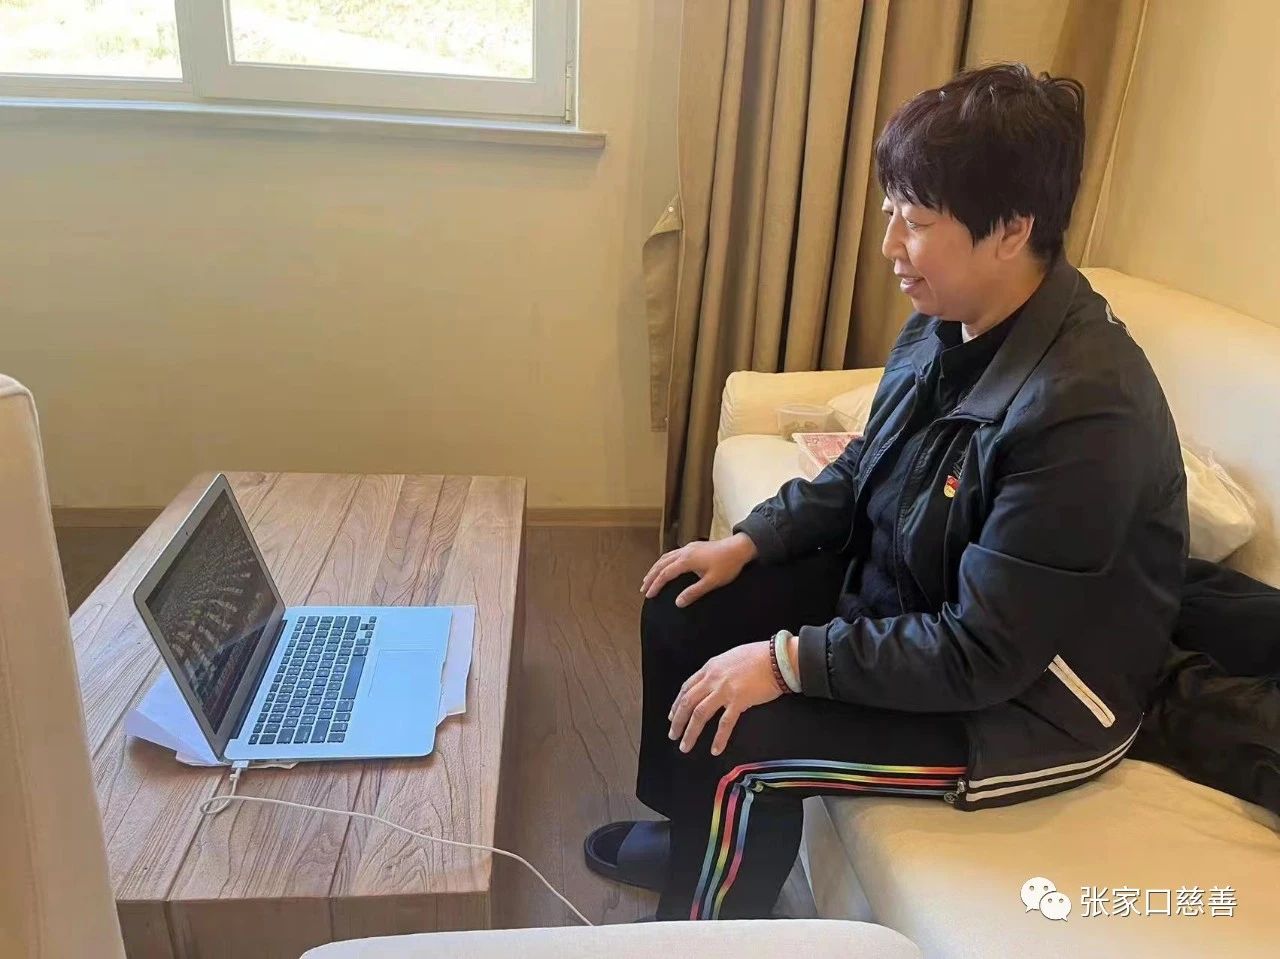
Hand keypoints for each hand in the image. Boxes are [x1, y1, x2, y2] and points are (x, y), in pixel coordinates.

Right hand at [641, 533, 757, 607]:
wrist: (740, 547)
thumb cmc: (728, 565)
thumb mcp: (712, 582)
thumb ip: (694, 592)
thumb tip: (678, 602)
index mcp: (687, 560)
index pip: (665, 574)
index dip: (655, 585)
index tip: (648, 595)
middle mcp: (684, 552)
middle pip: (661, 564)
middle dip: (651, 576)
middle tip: (643, 588)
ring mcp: (688, 547)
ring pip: (666, 557)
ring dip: (656, 568)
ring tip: (649, 577)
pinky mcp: (694, 546)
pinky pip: (673, 553)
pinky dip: (664, 561)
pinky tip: (666, 566)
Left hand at [668, 641, 781, 755]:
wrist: (776, 658)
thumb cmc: (758, 656)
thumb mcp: (730, 658)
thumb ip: (719, 671)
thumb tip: (714, 683)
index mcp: (710, 668)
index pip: (687, 688)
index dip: (677, 704)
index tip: (672, 716)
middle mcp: (712, 679)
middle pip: (687, 703)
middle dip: (677, 721)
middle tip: (673, 735)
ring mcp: (724, 690)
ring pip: (699, 714)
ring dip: (691, 732)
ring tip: (685, 746)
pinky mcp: (738, 701)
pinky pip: (725, 723)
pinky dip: (719, 738)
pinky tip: (715, 749)